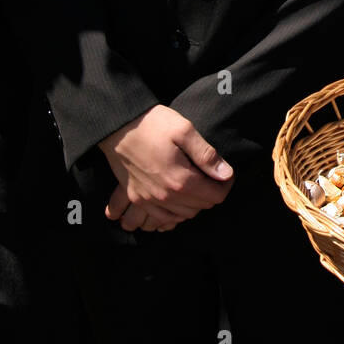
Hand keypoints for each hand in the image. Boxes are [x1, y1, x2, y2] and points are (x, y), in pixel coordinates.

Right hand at [98, 105, 234, 231]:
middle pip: (200, 208)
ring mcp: (148, 199)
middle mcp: (165, 196)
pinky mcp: (136, 197)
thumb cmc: (152, 124)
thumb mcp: (184, 130)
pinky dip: (170, 215)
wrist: (117, 124)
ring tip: (194, 187)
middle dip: (210, 194)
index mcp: (180, 179)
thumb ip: (206, 155)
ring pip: (182, 216)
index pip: (215, 196)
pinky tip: (175, 202)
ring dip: (192, 205)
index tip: (226, 173)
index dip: (225, 185)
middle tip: (211, 176)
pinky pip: (158, 219)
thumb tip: (226, 174)